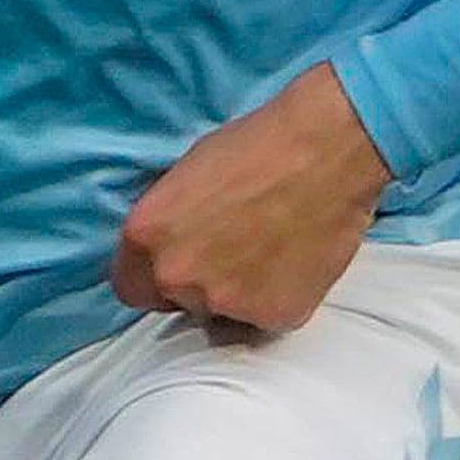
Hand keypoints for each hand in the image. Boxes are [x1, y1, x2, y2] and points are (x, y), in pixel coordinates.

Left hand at [112, 64, 392, 334]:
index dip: (156, 275)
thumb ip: (170, 221)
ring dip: (240, 290)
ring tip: (273, 247)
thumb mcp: (188, 171)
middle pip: (177, 300)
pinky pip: (269, 315)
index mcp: (146, 236)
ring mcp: (224, 301)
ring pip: (224, 311)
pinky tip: (298, 258)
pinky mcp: (273, 315)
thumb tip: (171, 242)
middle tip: (236, 248)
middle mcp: (176, 275)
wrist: (329, 148)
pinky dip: (281, 295)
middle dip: (200, 280)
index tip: (181, 262)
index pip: (130, 286)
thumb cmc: (261, 143)